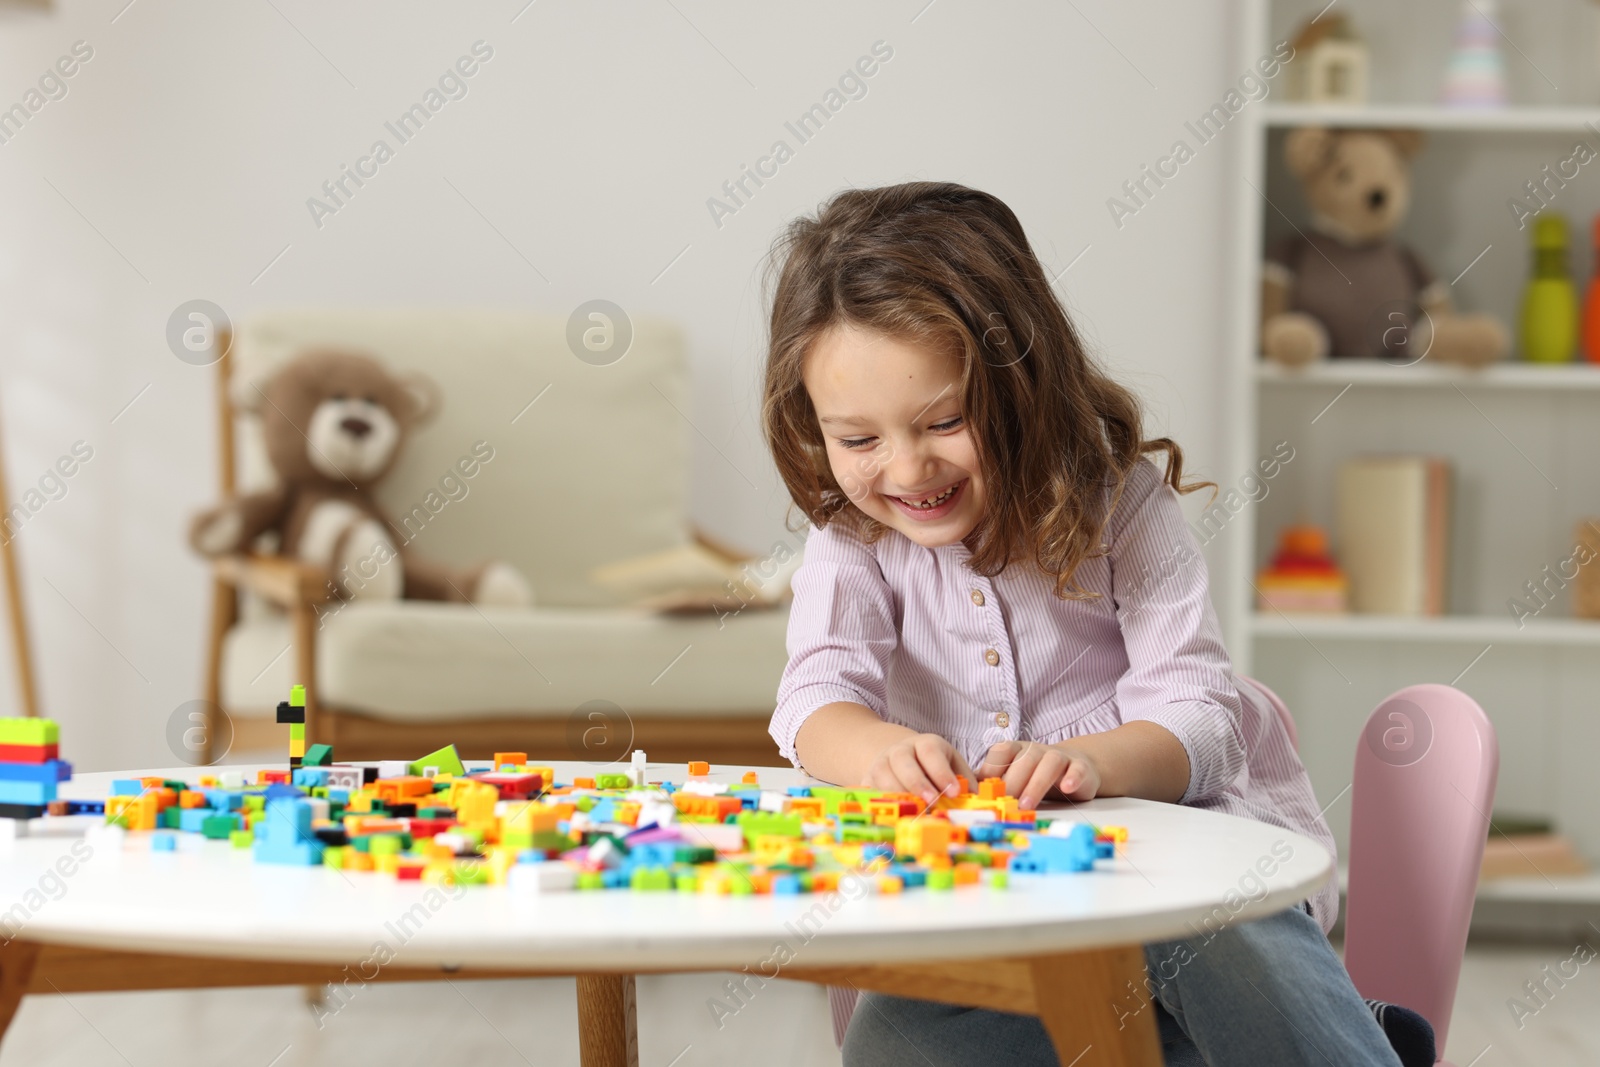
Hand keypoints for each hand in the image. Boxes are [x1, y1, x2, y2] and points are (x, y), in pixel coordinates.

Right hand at [865, 733, 976, 806]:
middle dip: (917, 782)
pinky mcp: (868, 778)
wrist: (901, 757)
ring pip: (883, 775)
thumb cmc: (935, 768)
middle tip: (931, 801)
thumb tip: (979, 805)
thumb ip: (966, 784)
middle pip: (903, 761)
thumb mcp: (953, 768)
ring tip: (912, 812)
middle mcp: (901, 750)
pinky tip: (889, 816)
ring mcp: (881, 763)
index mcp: (926, 744)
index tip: (953, 792)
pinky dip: (877, 802)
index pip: (932, 753)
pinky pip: (868, 789)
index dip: (942, 772)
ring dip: (897, 794)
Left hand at [978, 740, 1100, 808]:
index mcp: (1016, 750)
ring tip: (1027, 806)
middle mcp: (1036, 750)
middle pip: (1023, 761)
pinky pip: (1076, 769)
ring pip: (1048, 764)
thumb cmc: (1038, 774)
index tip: (983, 792)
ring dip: (1036, 785)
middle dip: (1012, 783)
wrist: (1078, 766)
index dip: (991, 771)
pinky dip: (1073, 777)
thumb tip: (964, 790)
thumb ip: (994, 781)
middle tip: (1004, 804)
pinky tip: (1067, 788)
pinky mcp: (1079, 766)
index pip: (1001, 753)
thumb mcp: (1014, 775)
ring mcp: (1059, 756)